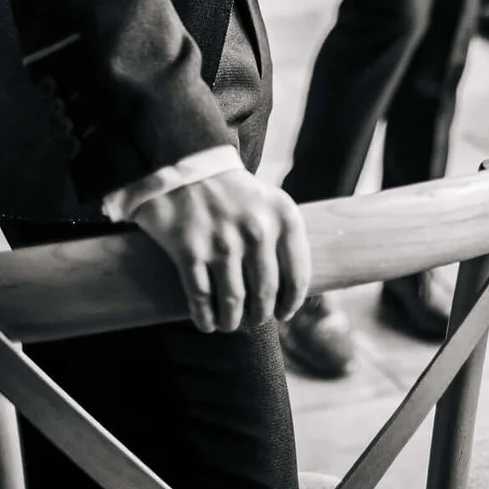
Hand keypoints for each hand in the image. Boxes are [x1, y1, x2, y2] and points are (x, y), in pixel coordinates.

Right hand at [133, 169, 310, 333]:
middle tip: (252, 320)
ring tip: (229, 324)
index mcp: (284, 218)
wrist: (192, 164)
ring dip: (232, 321)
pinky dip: (204, 317)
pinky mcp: (190, 250)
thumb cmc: (237, 193)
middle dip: (259, 315)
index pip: (297, 277)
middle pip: (265, 295)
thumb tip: (295, 289)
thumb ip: (286, 239)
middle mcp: (257, 231)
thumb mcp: (273, 203)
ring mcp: (223, 242)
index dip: (291, 304)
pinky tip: (206, 323)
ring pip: (234, 301)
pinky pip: (202, 297)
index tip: (284, 314)